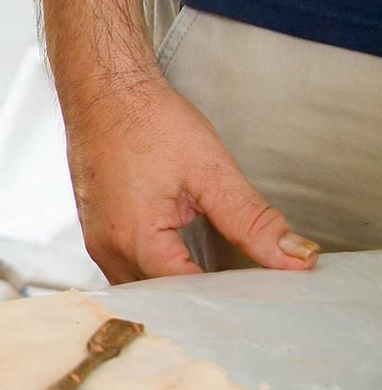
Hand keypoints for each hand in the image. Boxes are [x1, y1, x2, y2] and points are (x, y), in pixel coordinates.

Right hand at [64, 73, 318, 281]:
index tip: (256, 290)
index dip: (226, 297)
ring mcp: (97, 242)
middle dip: (201, 296)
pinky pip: (126, 269)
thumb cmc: (147, 120)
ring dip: (175, 284)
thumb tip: (294, 257)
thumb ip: (254, 221)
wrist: (104, 90)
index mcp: (137, 240)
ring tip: (211, 272)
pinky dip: (156, 268)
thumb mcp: (212, 171)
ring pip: (142, 288)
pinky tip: (179, 254)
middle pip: (162, 300)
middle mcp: (109, 249)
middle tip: (240, 285)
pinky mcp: (96, 231)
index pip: (189, 296)